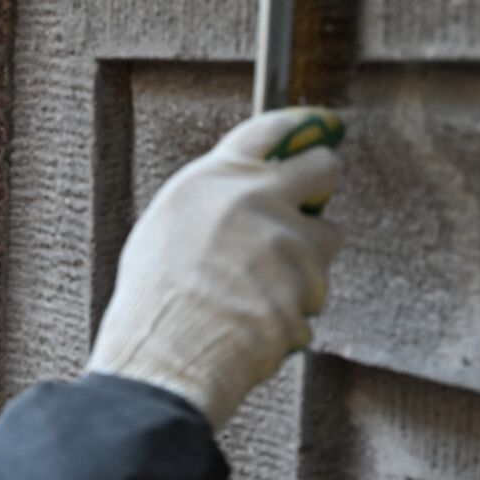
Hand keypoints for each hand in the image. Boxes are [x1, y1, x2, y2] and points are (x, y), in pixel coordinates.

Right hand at [87, 108, 343, 429]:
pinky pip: (313, 294)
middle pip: (322, 167)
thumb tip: (250, 196)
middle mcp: (257, 198)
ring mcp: (289, 242)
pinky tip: (255, 322)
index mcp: (215, 178)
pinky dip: (294, 308)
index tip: (325, 127)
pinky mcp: (308, 286)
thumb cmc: (154, 298)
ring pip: (325, 242)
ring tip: (253, 293)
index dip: (305, 125)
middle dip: (322, 184)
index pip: (272, 130)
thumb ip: (215, 202)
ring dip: (304, 264)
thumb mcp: (168, 225)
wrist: (164, 353)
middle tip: (306, 208)